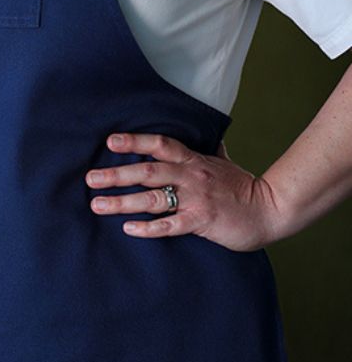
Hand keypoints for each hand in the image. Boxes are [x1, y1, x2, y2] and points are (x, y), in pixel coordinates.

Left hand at [85, 132, 280, 251]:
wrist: (271, 210)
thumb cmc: (243, 186)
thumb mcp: (223, 161)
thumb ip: (210, 149)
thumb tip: (208, 132)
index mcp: (193, 159)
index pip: (159, 144)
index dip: (134, 141)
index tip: (110, 141)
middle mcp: (191, 176)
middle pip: (147, 171)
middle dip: (116, 174)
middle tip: (90, 178)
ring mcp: (196, 199)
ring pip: (153, 199)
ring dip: (122, 202)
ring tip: (98, 205)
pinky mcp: (202, 221)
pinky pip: (170, 225)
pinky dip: (148, 227)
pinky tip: (128, 228)